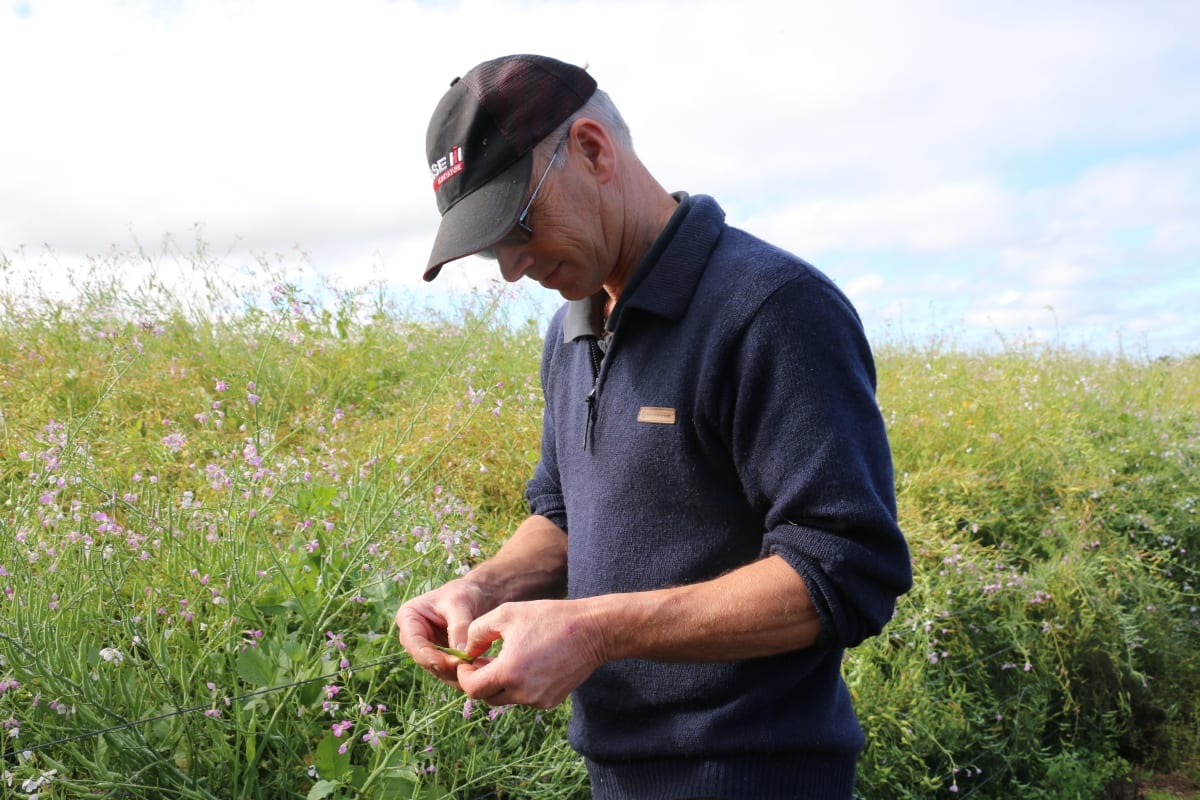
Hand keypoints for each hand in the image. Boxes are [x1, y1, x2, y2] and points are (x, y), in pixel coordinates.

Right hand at [395, 578, 495, 690]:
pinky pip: (447, 671)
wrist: (478, 596)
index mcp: (408, 617)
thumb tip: (461, 653)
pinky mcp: (439, 657)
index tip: (453, 663)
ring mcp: (425, 649)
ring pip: (436, 670)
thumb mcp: (460, 603)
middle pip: (424, 660)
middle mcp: (413, 636)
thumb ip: (459, 627)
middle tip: (468, 671)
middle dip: (446, 668)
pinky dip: (460, 674)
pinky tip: (477, 673)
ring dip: (454, 674)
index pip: (414, 643)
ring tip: (475, 672)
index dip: (431, 657)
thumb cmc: (465, 593)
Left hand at [456, 598, 608, 709]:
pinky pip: (525, 698)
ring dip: (500, 683)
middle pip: (487, 697)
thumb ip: (477, 632)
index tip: (467, 661)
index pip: (472, 689)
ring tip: (506, 658)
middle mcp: (523, 693)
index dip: (464, 675)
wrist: (592, 631)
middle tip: (483, 659)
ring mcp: (539, 700)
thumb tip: (467, 652)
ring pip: (506, 698)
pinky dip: (519, 686)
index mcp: (509, 672)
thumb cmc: (548, 617)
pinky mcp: (551, 701)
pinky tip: (527, 664)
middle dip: (480, 680)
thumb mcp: (506, 614)